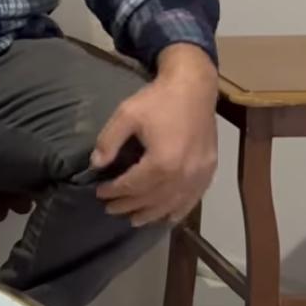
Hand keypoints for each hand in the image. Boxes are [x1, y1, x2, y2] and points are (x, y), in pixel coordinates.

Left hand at [92, 44, 219, 226]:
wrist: (194, 87)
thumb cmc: (158, 100)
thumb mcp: (126, 115)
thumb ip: (109, 141)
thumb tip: (96, 165)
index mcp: (162, 163)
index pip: (132, 186)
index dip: (114, 191)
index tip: (99, 192)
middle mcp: (182, 175)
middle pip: (151, 199)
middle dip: (128, 205)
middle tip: (110, 208)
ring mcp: (198, 176)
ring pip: (171, 204)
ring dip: (151, 214)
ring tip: (133, 219)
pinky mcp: (209, 171)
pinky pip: (193, 200)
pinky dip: (178, 211)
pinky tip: (167, 217)